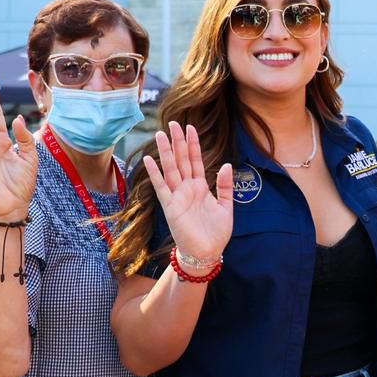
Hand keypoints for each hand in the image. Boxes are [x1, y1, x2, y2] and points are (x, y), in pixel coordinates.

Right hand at [142, 122, 232, 266]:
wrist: (207, 253)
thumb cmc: (216, 233)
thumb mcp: (226, 207)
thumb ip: (225, 186)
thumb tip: (226, 164)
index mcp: (201, 187)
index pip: (195, 160)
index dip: (193, 144)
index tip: (190, 127)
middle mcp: (187, 188)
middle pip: (181, 160)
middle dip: (178, 141)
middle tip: (173, 122)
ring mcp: (178, 196)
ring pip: (171, 169)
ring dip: (166, 152)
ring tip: (160, 134)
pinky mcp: (171, 207)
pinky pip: (161, 187)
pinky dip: (155, 174)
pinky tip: (150, 159)